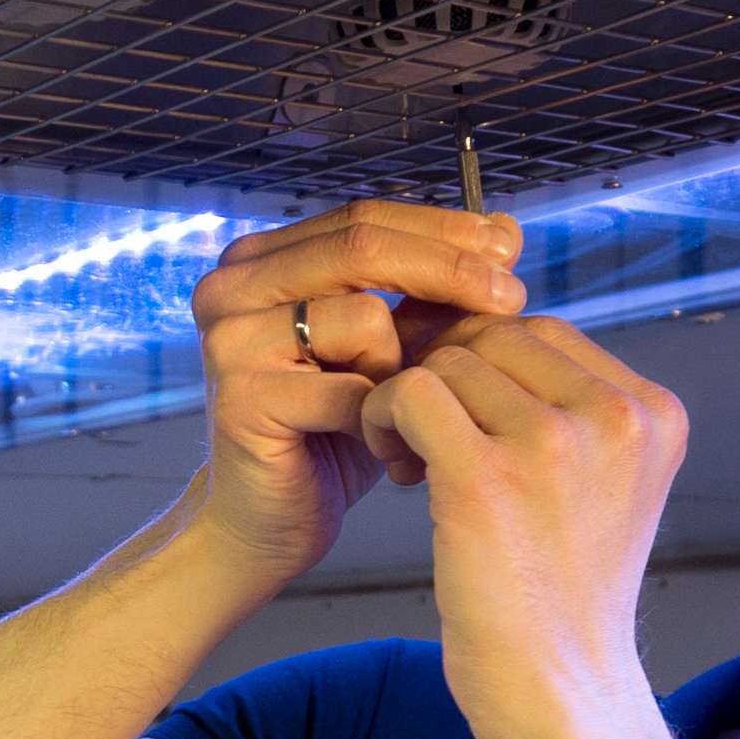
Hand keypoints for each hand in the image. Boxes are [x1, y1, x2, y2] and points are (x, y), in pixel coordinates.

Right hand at [180, 201, 524, 583]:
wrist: (269, 521)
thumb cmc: (331, 433)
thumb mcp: (388, 347)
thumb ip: (427, 289)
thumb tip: (504, 230)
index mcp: (262, 260)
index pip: (363, 217)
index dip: (440, 228)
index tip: (508, 248)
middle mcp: (232, 285)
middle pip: (362, 246)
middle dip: (449, 270)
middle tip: (509, 299)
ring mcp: (230, 339)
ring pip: (362, 315)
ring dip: (404, 367)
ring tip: (403, 414)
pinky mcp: (242, 397)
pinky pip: (351, 389)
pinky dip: (383, 420)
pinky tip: (388, 451)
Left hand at [360, 317, 690, 738]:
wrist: (560, 691)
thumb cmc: (561, 592)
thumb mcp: (601, 483)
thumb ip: (566, 405)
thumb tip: (475, 323)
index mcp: (655, 412)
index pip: (545, 331)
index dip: (485, 363)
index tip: (467, 423)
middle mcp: (618, 418)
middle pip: (495, 335)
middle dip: (446, 374)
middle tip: (426, 440)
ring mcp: (555, 445)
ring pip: (449, 361)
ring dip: (410, 399)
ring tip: (412, 463)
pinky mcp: (487, 478)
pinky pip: (410, 393)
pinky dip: (382, 417)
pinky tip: (394, 467)